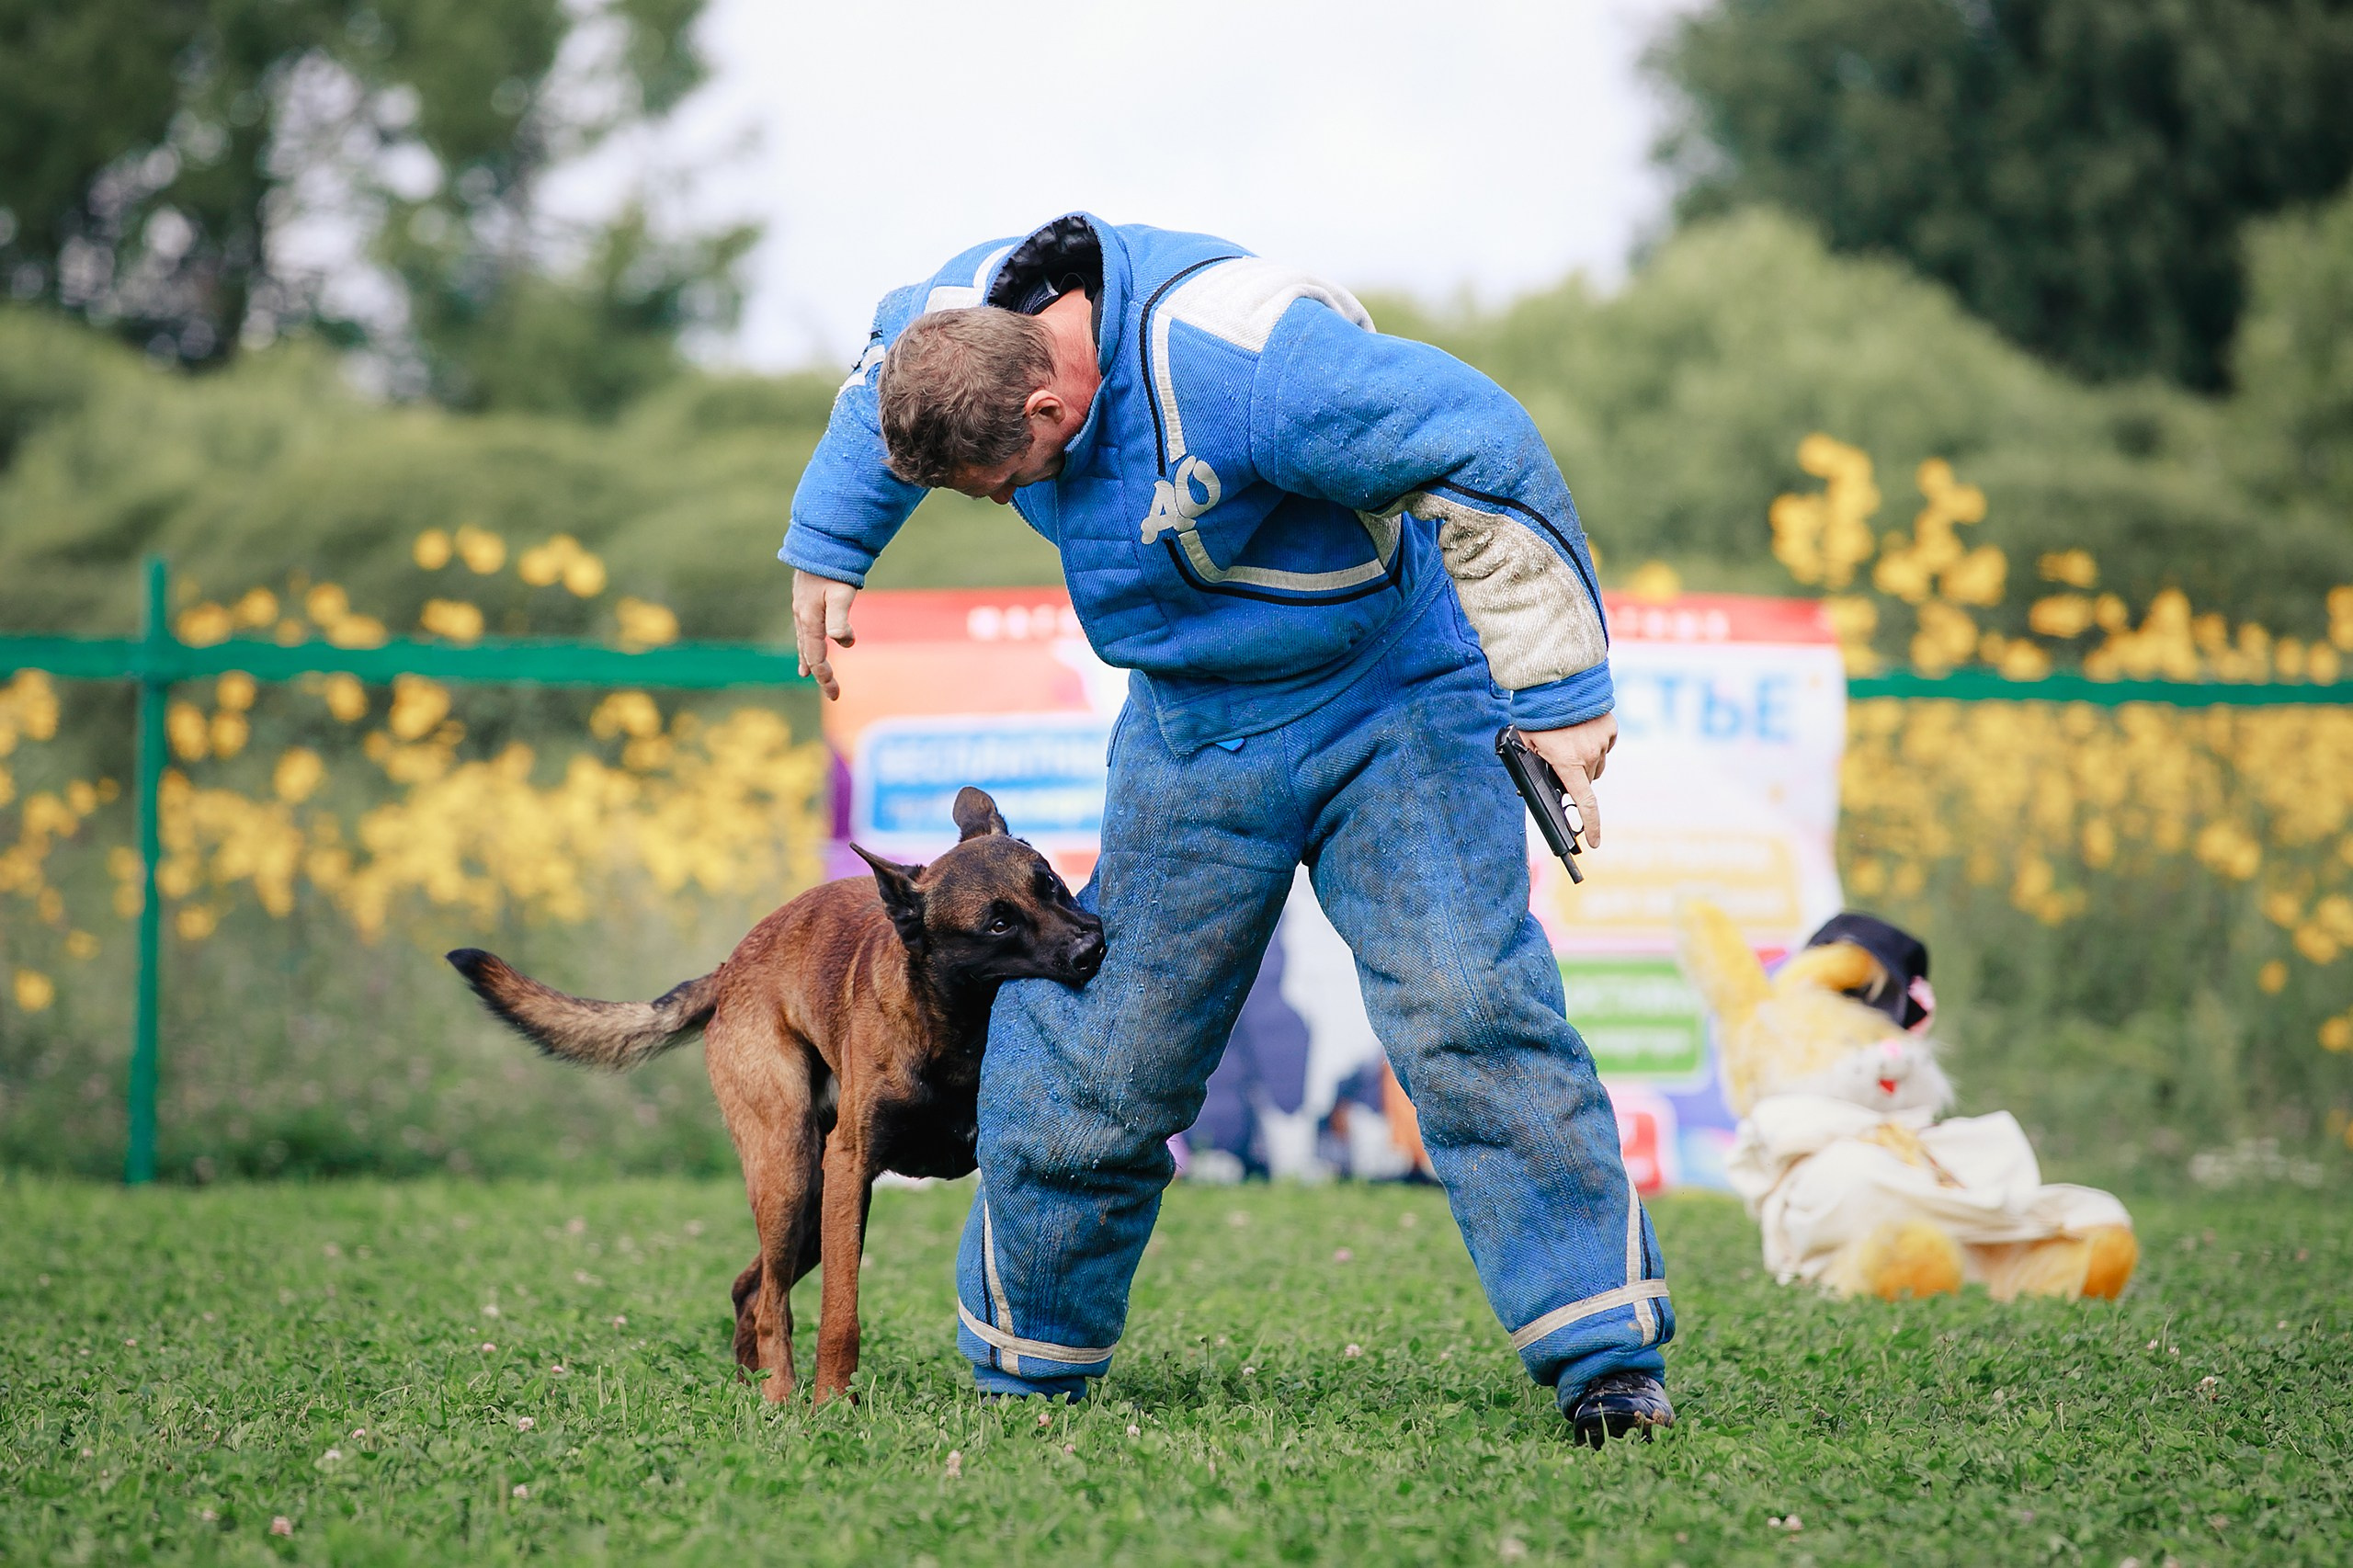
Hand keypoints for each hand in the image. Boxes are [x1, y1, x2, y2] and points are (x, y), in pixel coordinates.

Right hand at [792, 570, 858, 699]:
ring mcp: (802, 608)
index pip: (817, 659)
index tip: (836, 695)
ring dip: (808, 658)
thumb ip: (841, 619)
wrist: (821, 541)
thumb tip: (843, 642)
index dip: (826, 678)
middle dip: (820, 673)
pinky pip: (805, 628)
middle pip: (809, 653)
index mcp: (810, 621)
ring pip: (805, 640)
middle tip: (832, 692)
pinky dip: (807, 641)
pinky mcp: (805, 599)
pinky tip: (809, 638)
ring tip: (806, 672)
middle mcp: (802, 617)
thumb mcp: (842, 594)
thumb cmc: (835, 568)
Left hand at [1519, 713, 1617, 848]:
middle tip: (1559, 760)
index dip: (1591, 825)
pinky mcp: (1610, 729)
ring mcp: (1603, 741)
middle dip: (1574, 777)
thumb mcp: (1528, 745)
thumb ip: (1537, 766)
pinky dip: (1595, 744)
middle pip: (1587, 781)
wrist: (1556, 682)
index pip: (1584, 802)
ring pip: (1597, 764)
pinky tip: (1580, 730)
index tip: (1594, 841)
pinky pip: (1605, 745)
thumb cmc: (1537, 715)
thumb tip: (1538, 785)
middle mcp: (1590, 755)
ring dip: (1585, 761)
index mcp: (1568, 763)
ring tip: (1568, 740)